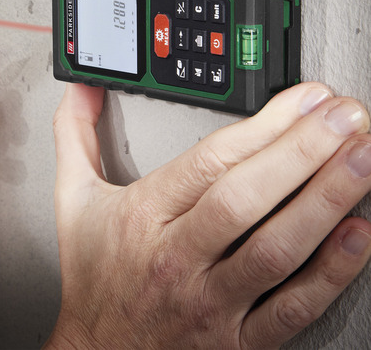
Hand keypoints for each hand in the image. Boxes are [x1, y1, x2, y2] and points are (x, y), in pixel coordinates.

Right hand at [48, 82, 370, 348]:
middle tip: (347, 117)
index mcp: (142, 216)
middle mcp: (177, 257)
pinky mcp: (238, 339)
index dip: (261, 126)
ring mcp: (211, 301)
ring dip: (326, 201)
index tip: (303, 98)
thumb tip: (80, 91)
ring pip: (276, 249)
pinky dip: (331, 273)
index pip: (207, 163)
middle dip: (302, 151)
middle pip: (246, 198)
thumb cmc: (93, 276)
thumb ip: (75, 136)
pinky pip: (292, 308)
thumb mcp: (73, 199)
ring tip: (363, 159)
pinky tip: (358, 234)